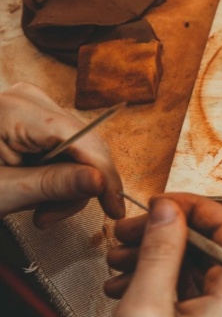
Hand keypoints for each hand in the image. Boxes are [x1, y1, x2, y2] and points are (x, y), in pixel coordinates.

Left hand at [0, 82, 124, 226]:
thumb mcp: (1, 192)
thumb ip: (54, 184)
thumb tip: (101, 182)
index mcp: (14, 109)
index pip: (81, 138)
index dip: (105, 173)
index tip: (116, 206)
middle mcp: (28, 99)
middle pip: (84, 143)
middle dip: (80, 184)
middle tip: (53, 217)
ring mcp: (31, 108)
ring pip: (79, 149)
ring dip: (69, 185)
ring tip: (42, 213)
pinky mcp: (32, 121)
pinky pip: (65, 149)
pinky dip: (59, 177)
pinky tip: (40, 196)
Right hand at [88, 193, 221, 316]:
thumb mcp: (143, 309)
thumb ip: (159, 250)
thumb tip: (169, 209)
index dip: (193, 208)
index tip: (158, 203)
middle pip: (213, 251)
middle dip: (166, 237)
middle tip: (124, 233)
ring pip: (198, 274)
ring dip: (156, 262)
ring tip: (117, 264)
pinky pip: (194, 299)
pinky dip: (161, 288)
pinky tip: (125, 290)